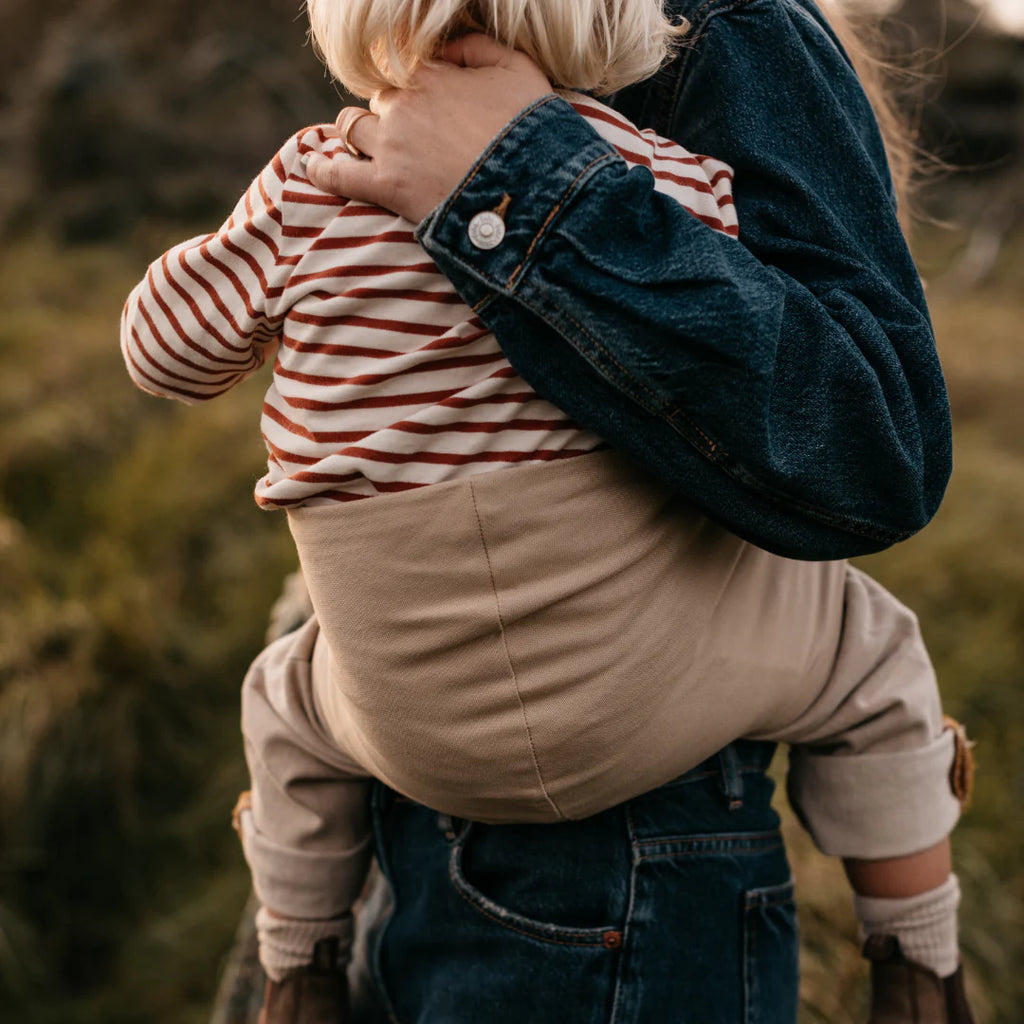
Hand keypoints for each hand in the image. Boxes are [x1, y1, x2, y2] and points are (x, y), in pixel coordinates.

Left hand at [306, 35, 551, 223]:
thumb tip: (446, 49)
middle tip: (411, 137)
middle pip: (381, 100)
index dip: (419, 89)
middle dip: (392, 114)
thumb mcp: (519, 70)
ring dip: (359, 136)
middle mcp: (405, 104)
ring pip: (354, 129)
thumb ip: (479, 47)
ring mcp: (391, 145)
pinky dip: (323, 170)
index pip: (409, 71)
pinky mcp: (385, 186)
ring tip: (366, 149)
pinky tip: (313, 168)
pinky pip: (338, 174)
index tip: (429, 107)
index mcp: (433, 74)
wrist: (530, 189)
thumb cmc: (532, 132)